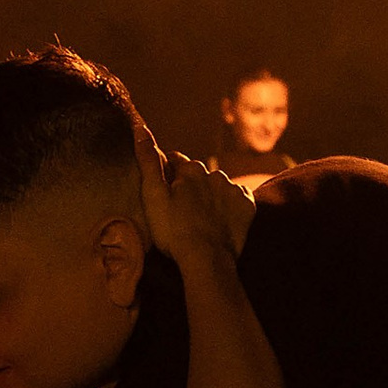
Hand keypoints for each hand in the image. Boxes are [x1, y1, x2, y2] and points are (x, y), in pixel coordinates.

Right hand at [133, 125, 252, 266]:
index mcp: (191, 169)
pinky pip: (238, 198)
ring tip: (200, 216)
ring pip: (218, 186)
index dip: (167, 173)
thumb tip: (140, 127)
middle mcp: (215, 174)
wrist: (207, 260)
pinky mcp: (247, 206)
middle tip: (181, 207)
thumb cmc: (173, 229)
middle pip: (198, 174)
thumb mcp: (152, 195)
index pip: (175, 160)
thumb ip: (148, 160)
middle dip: (190, 184)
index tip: (163, 190)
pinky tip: (221, 218)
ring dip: (210, 194)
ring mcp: (234, 190)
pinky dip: (230, 205)